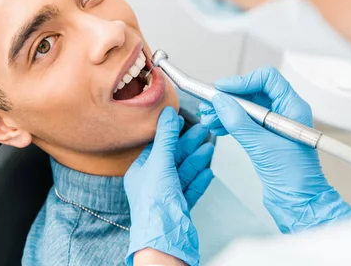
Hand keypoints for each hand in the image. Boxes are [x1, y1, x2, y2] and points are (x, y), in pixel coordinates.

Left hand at [124, 107, 212, 265]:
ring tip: (210, 148)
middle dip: (189, 144)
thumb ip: (166, 137)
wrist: (164, 237)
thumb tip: (167, 114)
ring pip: (184, 173)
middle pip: (174, 158)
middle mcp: (152, 184)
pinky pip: (191, 189)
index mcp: (140, 172)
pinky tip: (208, 171)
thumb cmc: (155, 204)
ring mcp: (166, 197)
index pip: (157, 147)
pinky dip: (200, 179)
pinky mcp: (179, 208)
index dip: (171, 134)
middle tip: (203, 130)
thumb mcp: (160, 162)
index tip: (183, 121)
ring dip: (197, 159)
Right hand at [199, 66, 350, 232]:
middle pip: (253, 92)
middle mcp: (285, 113)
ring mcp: (275, 126)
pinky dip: (229, 122)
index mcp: (293, 108)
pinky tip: (217, 127)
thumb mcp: (262, 147)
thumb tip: (221, 102)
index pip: (267, 80)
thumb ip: (239, 123)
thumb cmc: (294, 179)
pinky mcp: (265, 138)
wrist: (300, 204)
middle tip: (210, 103)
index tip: (222, 89)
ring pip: (246, 107)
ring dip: (226, 110)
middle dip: (229, 97)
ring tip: (209, 118)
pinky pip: (244, 122)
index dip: (243, 81)